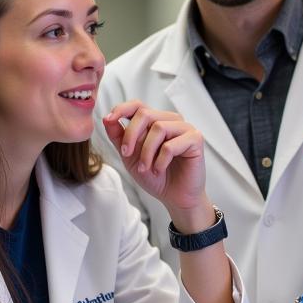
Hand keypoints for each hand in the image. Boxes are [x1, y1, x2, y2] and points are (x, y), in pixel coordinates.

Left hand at [101, 101, 207, 217]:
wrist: (174, 197)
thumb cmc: (155, 176)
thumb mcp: (130, 157)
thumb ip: (119, 137)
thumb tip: (107, 118)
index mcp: (155, 121)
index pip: (138, 105)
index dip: (122, 109)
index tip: (110, 119)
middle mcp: (170, 121)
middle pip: (145, 114)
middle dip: (131, 135)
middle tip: (126, 154)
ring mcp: (184, 128)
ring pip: (158, 128)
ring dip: (146, 152)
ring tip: (145, 168)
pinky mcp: (195, 139)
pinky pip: (171, 145)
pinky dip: (160, 160)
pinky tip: (159, 170)